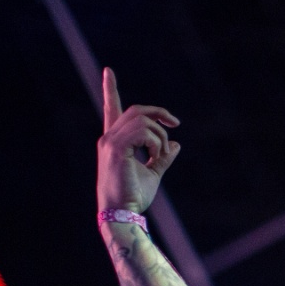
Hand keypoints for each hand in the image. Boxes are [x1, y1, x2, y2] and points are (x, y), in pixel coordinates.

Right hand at [96, 67, 180, 213]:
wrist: (123, 214)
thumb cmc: (134, 197)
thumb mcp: (153, 174)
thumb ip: (163, 157)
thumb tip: (175, 143)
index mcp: (115, 141)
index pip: (112, 110)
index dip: (110, 89)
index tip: (108, 71)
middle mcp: (109, 138)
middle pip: (136, 110)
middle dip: (159, 112)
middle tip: (175, 123)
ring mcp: (110, 142)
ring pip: (142, 120)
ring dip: (160, 135)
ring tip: (160, 155)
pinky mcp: (116, 149)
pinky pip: (142, 132)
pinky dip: (155, 142)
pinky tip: (154, 157)